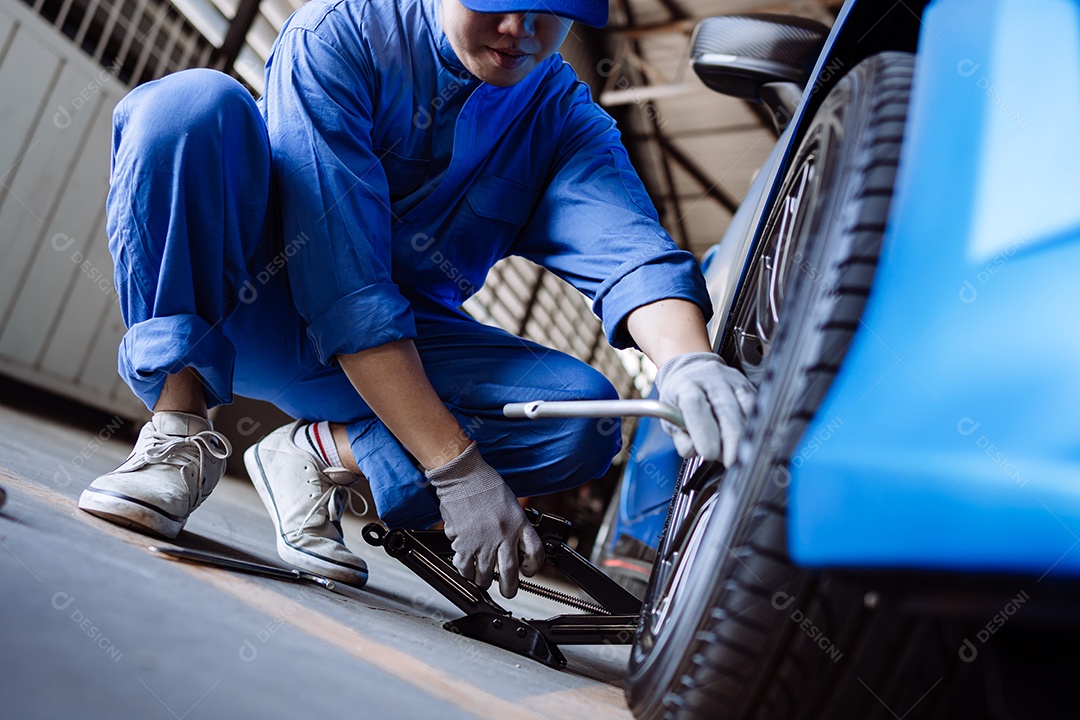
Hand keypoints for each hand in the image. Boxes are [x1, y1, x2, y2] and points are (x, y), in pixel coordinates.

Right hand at [425, 442, 544, 597]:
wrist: (463, 475)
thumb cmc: (485, 484)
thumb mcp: (510, 503)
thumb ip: (514, 525)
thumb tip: (513, 546)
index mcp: (519, 523)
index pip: (536, 553)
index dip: (533, 567)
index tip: (527, 571)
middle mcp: (504, 535)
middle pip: (510, 574)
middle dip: (509, 588)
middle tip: (507, 590)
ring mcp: (483, 541)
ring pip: (485, 575)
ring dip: (483, 580)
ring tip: (482, 577)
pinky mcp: (463, 543)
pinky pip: (465, 567)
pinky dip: (465, 571)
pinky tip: (465, 566)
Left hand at [655, 352, 755, 465]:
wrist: (691, 372)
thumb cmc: (679, 398)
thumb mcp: (670, 419)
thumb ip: (681, 439)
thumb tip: (694, 451)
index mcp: (685, 385)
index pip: (695, 405)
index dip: (704, 432)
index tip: (709, 454)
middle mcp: (710, 379)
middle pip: (726, 410)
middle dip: (731, 442)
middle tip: (729, 461)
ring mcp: (731, 381)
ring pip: (745, 411)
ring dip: (742, 437)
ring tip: (734, 452)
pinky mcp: (747, 386)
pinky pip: (755, 409)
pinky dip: (752, 428)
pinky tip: (745, 439)